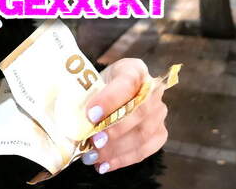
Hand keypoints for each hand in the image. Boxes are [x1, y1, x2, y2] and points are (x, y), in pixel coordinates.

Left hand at [80, 58, 168, 174]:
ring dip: (116, 149)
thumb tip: (76, 121)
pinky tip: (105, 165)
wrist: (112, 91)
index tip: (91, 114)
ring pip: (143, 134)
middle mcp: (152, 90)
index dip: (110, 100)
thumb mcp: (92, 81)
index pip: (126, 82)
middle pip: (140, 111)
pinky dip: (123, 159)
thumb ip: (87, 96)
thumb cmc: (100, 86)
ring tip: (93, 156)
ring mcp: (159, 112)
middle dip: (115, 129)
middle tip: (93, 141)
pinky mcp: (159, 132)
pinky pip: (145, 150)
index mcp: (134, 69)